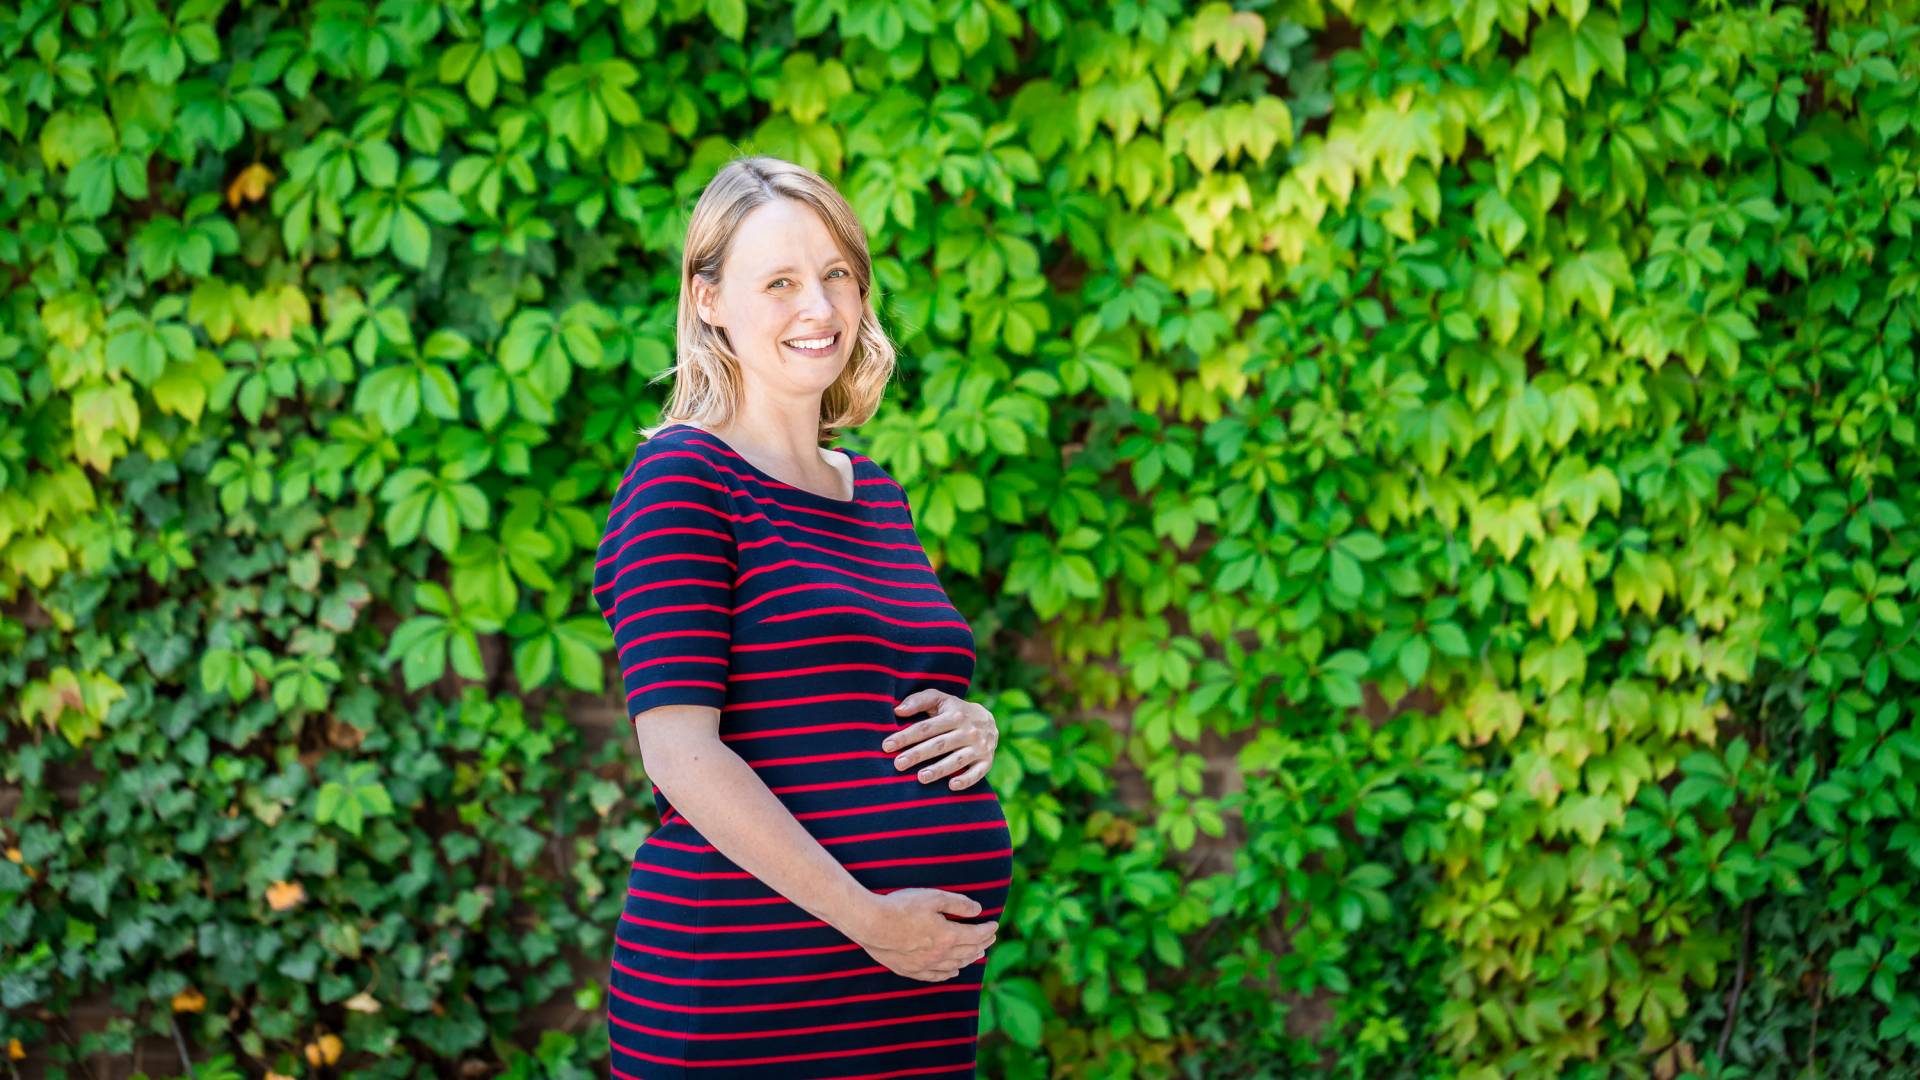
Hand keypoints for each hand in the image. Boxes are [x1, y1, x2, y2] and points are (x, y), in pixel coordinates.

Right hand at [849, 889, 997, 981]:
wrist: (871, 924)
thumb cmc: (902, 906)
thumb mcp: (933, 897)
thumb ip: (958, 904)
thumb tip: (978, 910)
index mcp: (949, 936)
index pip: (976, 935)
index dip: (988, 930)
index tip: (994, 925)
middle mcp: (941, 955)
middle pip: (969, 951)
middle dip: (983, 944)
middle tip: (990, 938)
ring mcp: (926, 965)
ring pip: (955, 965)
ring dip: (969, 958)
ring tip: (977, 953)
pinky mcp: (911, 970)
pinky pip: (937, 976)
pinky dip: (949, 973)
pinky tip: (953, 971)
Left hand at [883, 690, 998, 789]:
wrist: (990, 721)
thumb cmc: (954, 711)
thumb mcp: (940, 700)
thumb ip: (919, 701)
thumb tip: (898, 710)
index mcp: (954, 715)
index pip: (926, 727)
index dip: (906, 736)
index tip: (887, 746)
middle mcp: (968, 731)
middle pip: (939, 744)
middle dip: (918, 754)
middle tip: (898, 764)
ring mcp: (979, 747)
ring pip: (957, 760)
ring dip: (939, 769)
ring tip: (920, 777)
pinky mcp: (986, 761)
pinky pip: (977, 773)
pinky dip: (966, 780)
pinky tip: (951, 785)